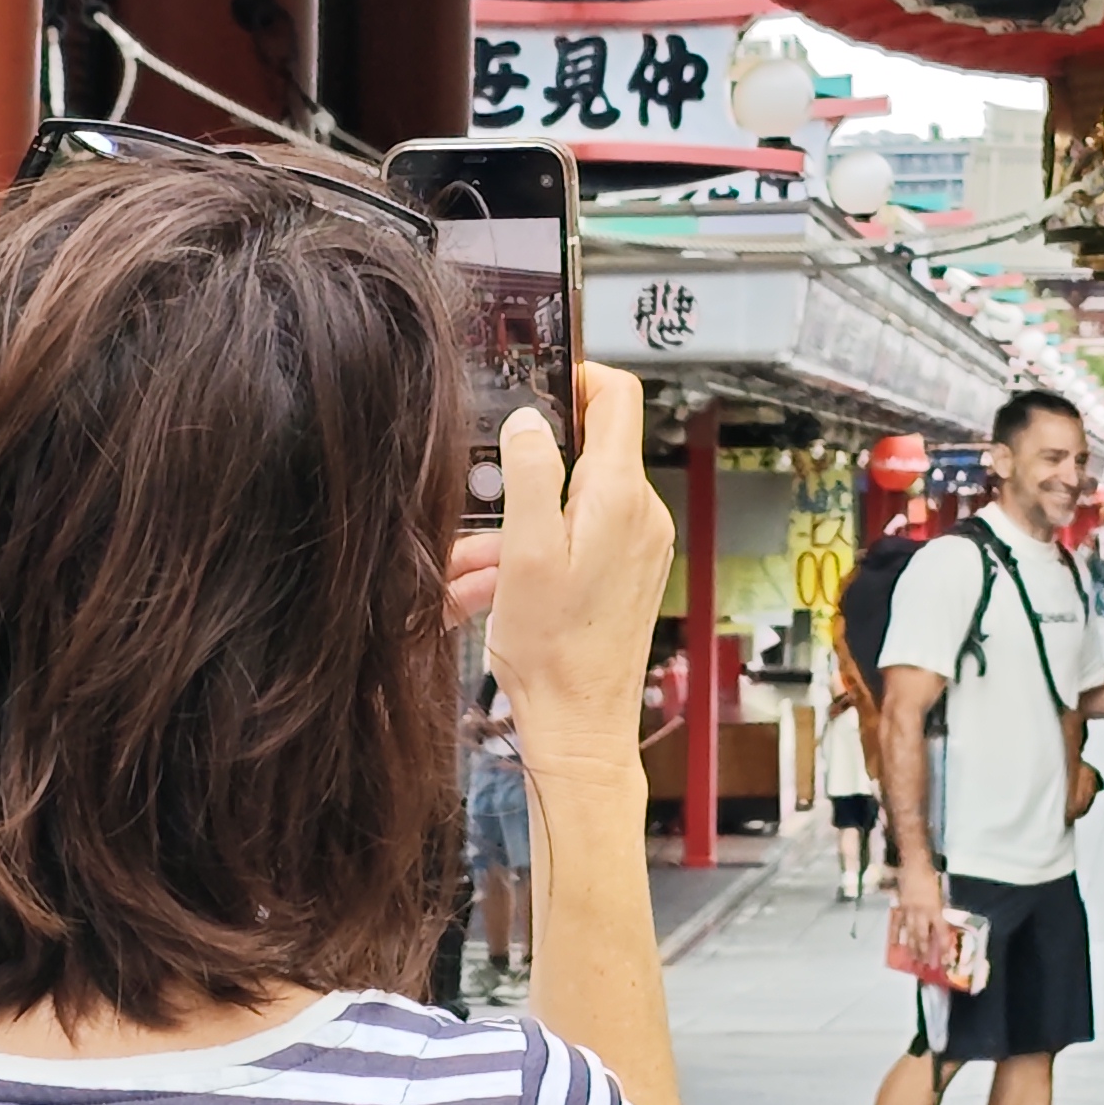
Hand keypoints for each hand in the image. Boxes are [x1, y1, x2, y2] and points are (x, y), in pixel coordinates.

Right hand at [484, 362, 671, 743]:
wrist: (580, 728)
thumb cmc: (553, 652)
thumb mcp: (525, 553)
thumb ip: (531, 475)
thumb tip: (530, 419)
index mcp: (620, 497)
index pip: (618, 397)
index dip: (578, 376)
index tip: (536, 385)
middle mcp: (639, 514)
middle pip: (580, 458)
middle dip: (520, 480)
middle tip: (474, 513)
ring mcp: (636, 545)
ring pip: (565, 508)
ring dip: (512, 531)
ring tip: (463, 573)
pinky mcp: (625, 574)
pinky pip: (572, 544)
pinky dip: (528, 558)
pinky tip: (483, 594)